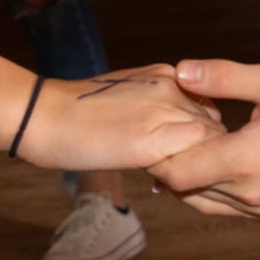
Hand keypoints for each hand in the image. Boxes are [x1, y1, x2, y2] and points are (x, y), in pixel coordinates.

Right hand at [17, 65, 223, 173]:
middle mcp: (172, 87)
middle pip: (214, 126)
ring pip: (208, 143)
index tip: (185, 159)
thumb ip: (157, 108)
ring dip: (197, 166)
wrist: (45, 116)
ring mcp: (165, 111)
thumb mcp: (128, 96)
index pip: (206, 109)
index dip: (200, 139)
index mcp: (167, 75)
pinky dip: (186, 175)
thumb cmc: (78, 112)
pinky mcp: (154, 140)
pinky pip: (193, 160)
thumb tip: (177, 134)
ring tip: (173, 182)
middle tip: (184, 177)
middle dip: (205, 153)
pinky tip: (162, 184)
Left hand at [151, 58, 259, 216]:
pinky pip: (227, 207)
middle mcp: (249, 193)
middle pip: (183, 190)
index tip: (155, 124)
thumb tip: (181, 71)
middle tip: (166, 130)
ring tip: (191, 142)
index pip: (175, 172)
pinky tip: (218, 156)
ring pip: (203, 202)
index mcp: (245, 161)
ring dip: (190, 177)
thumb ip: (226, 77)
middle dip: (169, 162)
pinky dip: (212, 186)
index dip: (157, 152)